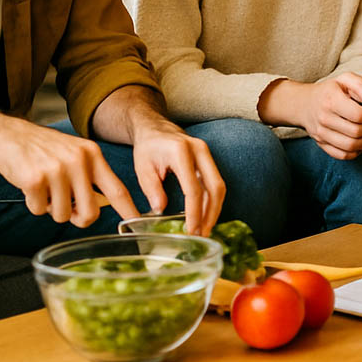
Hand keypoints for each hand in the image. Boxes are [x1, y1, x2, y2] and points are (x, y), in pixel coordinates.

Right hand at [0, 119, 137, 228]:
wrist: (8, 137)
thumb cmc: (43, 150)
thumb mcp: (75, 154)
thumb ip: (90, 177)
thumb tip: (101, 207)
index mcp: (92, 155)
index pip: (116, 188)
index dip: (128, 208)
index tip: (138, 221)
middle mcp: (78, 161)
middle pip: (90, 212)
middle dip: (77, 218)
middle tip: (66, 208)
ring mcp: (57, 170)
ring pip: (61, 214)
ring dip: (50, 208)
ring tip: (44, 187)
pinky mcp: (35, 179)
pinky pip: (38, 210)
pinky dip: (32, 204)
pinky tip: (30, 185)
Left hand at [129, 119, 225, 235]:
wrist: (154, 127)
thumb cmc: (148, 147)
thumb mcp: (143, 168)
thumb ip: (152, 189)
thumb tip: (161, 211)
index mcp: (181, 152)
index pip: (193, 188)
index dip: (194, 212)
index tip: (191, 230)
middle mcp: (200, 150)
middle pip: (215, 187)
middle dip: (211, 213)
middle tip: (202, 234)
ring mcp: (207, 153)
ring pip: (219, 185)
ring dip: (214, 209)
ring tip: (205, 229)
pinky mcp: (208, 158)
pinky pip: (215, 182)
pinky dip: (213, 201)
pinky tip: (206, 215)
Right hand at [295, 73, 361, 159]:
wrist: (303, 103)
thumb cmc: (330, 90)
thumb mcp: (347, 80)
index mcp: (330, 99)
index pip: (358, 114)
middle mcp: (324, 118)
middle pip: (356, 132)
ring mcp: (321, 133)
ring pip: (351, 146)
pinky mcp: (321, 144)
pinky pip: (343, 155)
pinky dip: (357, 151)